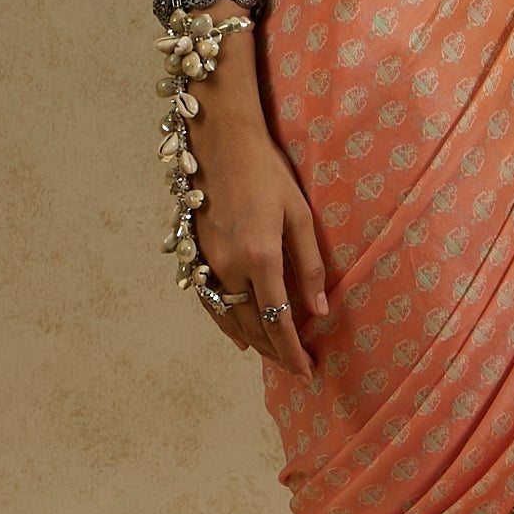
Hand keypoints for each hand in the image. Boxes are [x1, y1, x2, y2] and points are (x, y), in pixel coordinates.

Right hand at [193, 82, 329, 376]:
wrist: (220, 142)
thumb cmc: (268, 172)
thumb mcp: (299, 215)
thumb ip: (309, 265)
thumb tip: (319, 311)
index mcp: (260, 258)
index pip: (279, 321)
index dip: (292, 351)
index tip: (307, 371)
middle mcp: (229, 267)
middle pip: (252, 326)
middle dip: (274, 351)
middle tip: (295, 369)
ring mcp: (206, 262)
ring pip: (228, 318)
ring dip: (251, 341)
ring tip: (271, 356)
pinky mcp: (194, 254)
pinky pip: (209, 301)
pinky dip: (224, 323)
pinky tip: (237, 334)